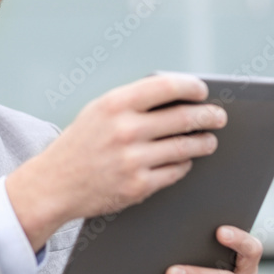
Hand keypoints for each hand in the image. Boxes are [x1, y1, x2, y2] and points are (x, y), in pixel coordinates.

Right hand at [7, 73, 226, 250]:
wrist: (54, 184)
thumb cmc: (81, 143)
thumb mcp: (98, 111)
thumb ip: (133, 101)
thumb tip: (178, 95)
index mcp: (114, 105)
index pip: (167, 87)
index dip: (191, 87)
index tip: (203, 91)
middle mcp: (124, 130)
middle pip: (183, 117)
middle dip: (208, 116)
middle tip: (219, 117)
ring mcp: (132, 160)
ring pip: (185, 147)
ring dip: (203, 142)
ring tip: (209, 140)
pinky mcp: (138, 186)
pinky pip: (175, 171)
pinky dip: (184, 164)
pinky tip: (185, 159)